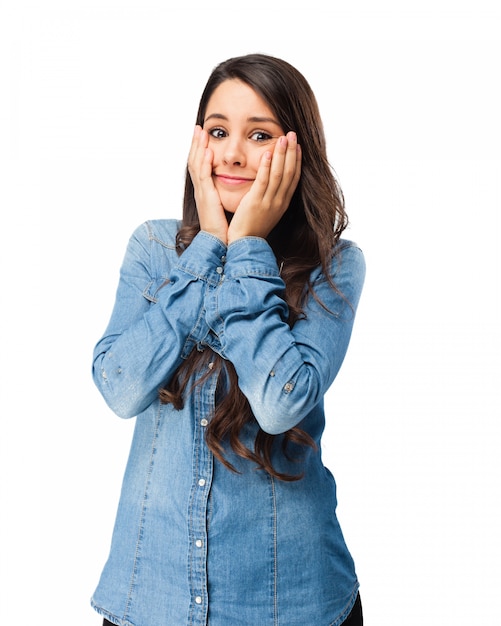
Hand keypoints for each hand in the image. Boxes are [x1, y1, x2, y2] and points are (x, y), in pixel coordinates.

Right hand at [188, 125, 228, 243]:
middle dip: (196, 143)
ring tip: (200, 132)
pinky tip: (208, 153)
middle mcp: (201, 189)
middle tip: (198, 127)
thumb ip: (225, 191)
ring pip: (196, 165)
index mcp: (205, 190)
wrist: (219, 241)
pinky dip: (205, 164)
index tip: (204, 135)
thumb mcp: (223, 204)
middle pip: (195, 160)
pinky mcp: (206, 198)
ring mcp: (202, 192)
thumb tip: (235, 182)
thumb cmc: (224, 225)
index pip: (201, 165)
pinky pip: (204, 177)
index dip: (200, 150)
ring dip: (198, 148)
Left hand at [227, 131, 300, 243]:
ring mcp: (269, 202)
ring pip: (279, 174)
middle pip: (289, 172)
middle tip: (293, 134)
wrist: (245, 243)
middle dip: (292, 152)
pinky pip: (263, 181)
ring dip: (282, 154)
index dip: (297, 161)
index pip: (294, 178)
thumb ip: (271, 197)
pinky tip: (267, 153)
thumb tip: (272, 184)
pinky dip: (266, 166)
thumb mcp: (267, 211)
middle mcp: (279, 201)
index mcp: (282, 203)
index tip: (298, 146)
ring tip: (283, 138)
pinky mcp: (256, 203)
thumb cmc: (252, 228)